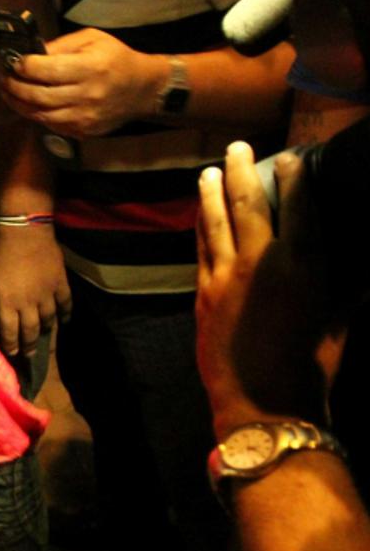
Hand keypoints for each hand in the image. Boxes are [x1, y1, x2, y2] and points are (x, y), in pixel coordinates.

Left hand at [0, 225, 70, 355]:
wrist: (25, 231)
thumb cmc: (0, 251)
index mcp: (7, 301)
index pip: (9, 330)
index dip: (11, 344)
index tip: (12, 353)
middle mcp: (28, 302)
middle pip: (30, 330)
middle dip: (29, 345)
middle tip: (29, 354)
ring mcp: (46, 293)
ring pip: (48, 319)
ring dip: (45, 330)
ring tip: (43, 336)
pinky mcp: (60, 283)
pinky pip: (65, 303)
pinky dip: (66, 314)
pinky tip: (64, 321)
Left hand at [2, 28, 167, 137]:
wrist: (142, 89)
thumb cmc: (116, 58)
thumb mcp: (92, 40)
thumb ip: (60, 46)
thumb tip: (30, 54)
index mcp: (90, 68)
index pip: (47, 70)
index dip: (25, 66)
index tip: (13, 61)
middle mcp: (87, 95)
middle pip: (39, 95)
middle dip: (14, 87)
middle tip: (3, 78)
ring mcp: (84, 117)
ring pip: (40, 115)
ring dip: (18, 104)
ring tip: (7, 92)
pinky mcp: (82, 131)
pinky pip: (50, 125)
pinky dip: (35, 114)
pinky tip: (27, 104)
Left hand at [196, 142, 331, 437]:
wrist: (262, 404)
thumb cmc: (310, 368)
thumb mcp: (338, 325)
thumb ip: (347, 294)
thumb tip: (364, 275)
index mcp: (304, 264)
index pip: (300, 207)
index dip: (295, 178)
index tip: (291, 156)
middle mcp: (262, 262)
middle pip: (249, 203)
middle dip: (243, 170)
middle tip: (238, 146)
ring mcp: (226, 276)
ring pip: (216, 222)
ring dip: (211, 193)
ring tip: (209, 170)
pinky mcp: (202, 294)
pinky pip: (200, 250)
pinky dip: (200, 228)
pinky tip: (198, 215)